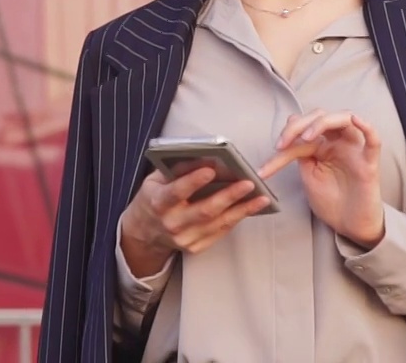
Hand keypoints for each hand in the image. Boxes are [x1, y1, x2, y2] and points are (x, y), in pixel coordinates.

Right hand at [119, 166, 272, 276]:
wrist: (144, 232)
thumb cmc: (153, 198)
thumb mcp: (155, 179)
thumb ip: (178, 169)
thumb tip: (206, 158)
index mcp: (158, 202)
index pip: (177, 192)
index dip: (193, 181)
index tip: (211, 169)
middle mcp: (172, 223)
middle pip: (204, 210)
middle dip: (229, 196)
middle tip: (248, 183)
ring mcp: (184, 239)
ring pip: (218, 223)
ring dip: (242, 210)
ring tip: (261, 197)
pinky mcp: (195, 247)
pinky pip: (220, 232)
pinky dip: (236, 218)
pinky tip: (249, 208)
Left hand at [258, 109, 384, 247]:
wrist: (349, 226)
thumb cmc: (331, 202)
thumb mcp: (308, 174)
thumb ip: (300, 151)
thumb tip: (291, 120)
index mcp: (323, 145)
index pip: (302, 132)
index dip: (283, 140)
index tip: (265, 167)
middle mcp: (339, 142)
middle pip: (321, 116)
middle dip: (298, 125)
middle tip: (282, 144)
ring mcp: (355, 151)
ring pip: (344, 119)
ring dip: (323, 122)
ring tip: (307, 137)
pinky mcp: (369, 165)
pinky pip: (374, 142)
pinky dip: (367, 128)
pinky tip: (356, 120)